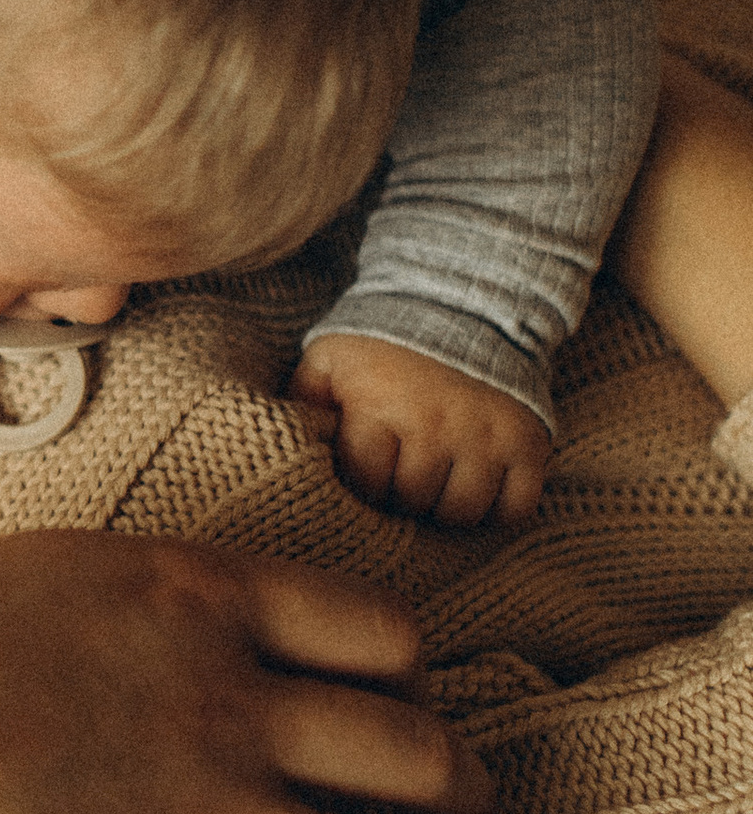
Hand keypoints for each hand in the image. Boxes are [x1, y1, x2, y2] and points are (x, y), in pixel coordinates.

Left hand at [291, 334, 551, 531]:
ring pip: (461, 513)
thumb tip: (285, 445)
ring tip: (436, 486)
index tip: (369, 472)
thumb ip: (305, 401)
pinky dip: (496, 512)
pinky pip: (515, 508)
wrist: (467, 300)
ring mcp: (485, 436)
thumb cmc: (386, 338)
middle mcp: (434, 424)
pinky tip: (477, 489)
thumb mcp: (331, 358)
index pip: (366, 483)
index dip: (364, 486)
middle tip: (402, 481)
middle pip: (413, 502)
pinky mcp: (528, 442)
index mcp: (379, 404)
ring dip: (444, 508)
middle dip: (402, 498)